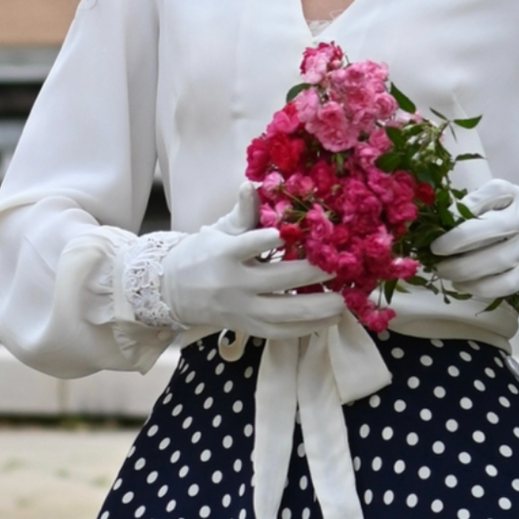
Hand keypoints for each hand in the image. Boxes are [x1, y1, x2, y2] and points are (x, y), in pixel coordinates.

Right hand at [160, 184, 349, 338]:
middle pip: (277, 281)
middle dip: (313, 274)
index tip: (285, 232)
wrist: (173, 291)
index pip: (244, 246)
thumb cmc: (204, 254)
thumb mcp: (218, 231)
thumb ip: (242, 213)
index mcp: (223, 255)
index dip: (263, 240)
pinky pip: (282, 332)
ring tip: (345, 300)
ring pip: (285, 313)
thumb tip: (250, 186)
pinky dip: (309, 327)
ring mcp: (242, 310)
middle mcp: (233, 284)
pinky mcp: (248, 328)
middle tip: (343, 266)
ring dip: (319, 307)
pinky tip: (332, 319)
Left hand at [428, 180, 518, 302]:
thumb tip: (443, 219)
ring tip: (444, 271)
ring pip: (494, 262)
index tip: (436, 228)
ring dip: (462, 270)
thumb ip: (475, 202)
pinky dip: (478, 288)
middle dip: (453, 246)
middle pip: (486, 233)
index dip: (455, 215)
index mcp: (514, 196)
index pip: (483, 200)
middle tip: (434, 254)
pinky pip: (503, 285)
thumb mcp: (502, 196)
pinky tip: (462, 284)